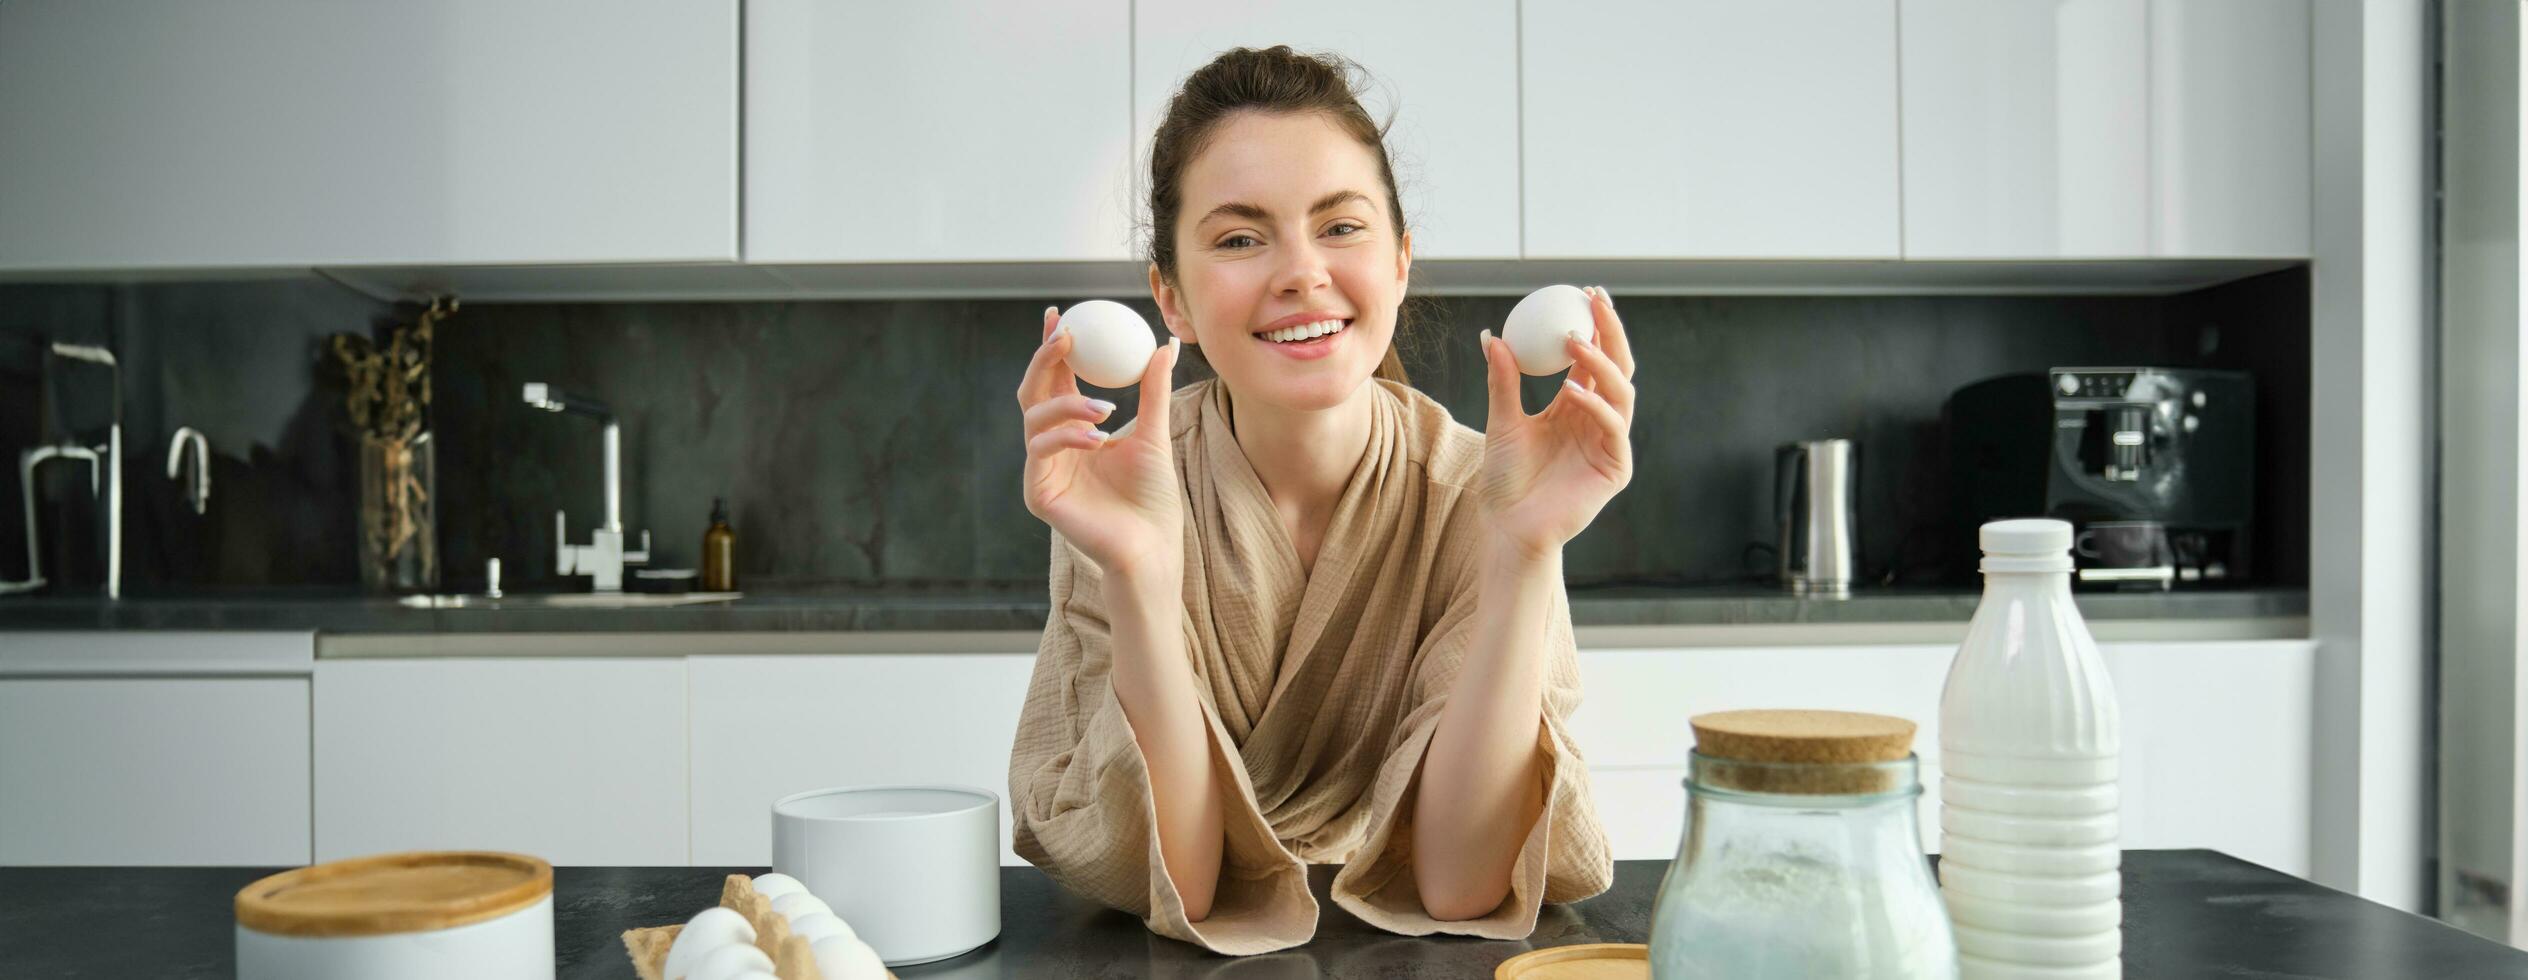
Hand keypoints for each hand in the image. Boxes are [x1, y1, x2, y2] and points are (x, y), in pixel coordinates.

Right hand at [1017, 306, 1185, 581]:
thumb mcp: (1154, 432)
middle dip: (1044, 359)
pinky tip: (1096, 437)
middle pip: (1033, 391)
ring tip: (1103, 408)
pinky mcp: (1038, 494)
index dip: (1052, 346)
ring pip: (1034, 418)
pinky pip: (1041, 452)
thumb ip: (1153, 389)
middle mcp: (1052, 446)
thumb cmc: (1152, 496)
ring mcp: (1042, 470)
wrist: (1152, 544)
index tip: (1061, 314)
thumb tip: (1164, 344)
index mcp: (1074, 429)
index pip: (1056, 378)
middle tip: (1065, 336)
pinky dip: (1067, 437)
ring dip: (1066, 403)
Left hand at [1477, 286, 1635, 560]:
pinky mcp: (1616, 467)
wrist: (1508, 525)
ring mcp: (1611, 443)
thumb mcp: (1501, 422)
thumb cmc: (1505, 478)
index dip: (1594, 324)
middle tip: (1595, 301)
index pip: (1594, 357)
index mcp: (1576, 405)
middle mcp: (1598, 419)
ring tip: (1575, 341)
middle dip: (1611, 331)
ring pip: (1622, 392)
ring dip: (1601, 364)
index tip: (1584, 293)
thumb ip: (1502, 380)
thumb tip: (1490, 335)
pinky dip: (1596, 406)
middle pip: (1617, 366)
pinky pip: (1613, 428)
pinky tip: (1573, 391)